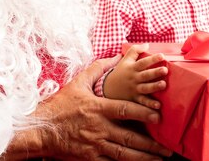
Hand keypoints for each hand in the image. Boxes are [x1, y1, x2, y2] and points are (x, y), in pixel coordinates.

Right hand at [33, 56, 172, 159]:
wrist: (41, 129)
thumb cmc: (59, 106)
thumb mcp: (78, 83)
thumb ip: (98, 69)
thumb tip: (116, 57)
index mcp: (97, 109)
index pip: (124, 110)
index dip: (142, 113)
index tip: (158, 116)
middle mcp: (98, 128)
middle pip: (129, 138)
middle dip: (150, 144)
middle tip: (166, 147)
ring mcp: (95, 145)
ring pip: (124, 154)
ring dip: (144, 158)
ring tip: (159, 159)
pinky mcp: (90, 157)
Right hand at [103, 44, 167, 108]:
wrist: (108, 88)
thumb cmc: (121, 72)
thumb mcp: (125, 60)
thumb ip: (135, 50)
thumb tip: (147, 44)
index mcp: (132, 68)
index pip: (143, 62)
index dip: (152, 59)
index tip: (162, 56)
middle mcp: (134, 78)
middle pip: (145, 75)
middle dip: (155, 72)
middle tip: (165, 70)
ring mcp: (135, 89)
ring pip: (145, 88)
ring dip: (154, 86)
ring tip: (163, 84)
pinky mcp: (135, 99)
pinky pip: (143, 102)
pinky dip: (150, 104)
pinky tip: (158, 105)